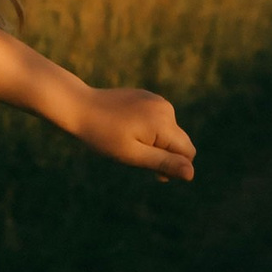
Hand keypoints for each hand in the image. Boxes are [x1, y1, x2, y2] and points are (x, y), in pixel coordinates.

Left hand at [71, 84, 196, 181]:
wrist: (80, 106)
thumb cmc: (104, 135)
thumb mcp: (133, 154)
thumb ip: (164, 163)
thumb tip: (191, 174)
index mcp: (164, 122)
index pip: (187, 152)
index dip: (174, 167)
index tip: (152, 173)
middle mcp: (166, 108)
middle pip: (180, 142)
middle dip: (166, 156)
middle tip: (137, 160)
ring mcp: (157, 100)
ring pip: (169, 133)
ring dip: (157, 144)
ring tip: (129, 144)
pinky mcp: (148, 97)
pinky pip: (160, 121)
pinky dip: (151, 132)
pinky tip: (129, 132)